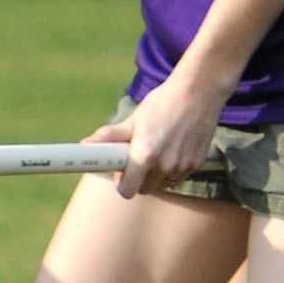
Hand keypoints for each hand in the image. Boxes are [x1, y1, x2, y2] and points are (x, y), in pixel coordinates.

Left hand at [88, 75, 227, 199]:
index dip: (121, 184)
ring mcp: (182, 167)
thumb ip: (109, 136)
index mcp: (145, 155)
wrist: (198, 92)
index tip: (120, 173)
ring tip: (157, 149)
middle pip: (145, 189)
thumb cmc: (162, 103)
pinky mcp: (196, 165)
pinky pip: (178, 177)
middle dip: (138, 179)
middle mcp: (165, 166)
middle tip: (137, 159)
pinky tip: (173, 148)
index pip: (128, 190)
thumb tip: (85, 145)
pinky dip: (172, 169)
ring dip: (156, 175)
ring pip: (162, 184)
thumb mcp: (133, 119)